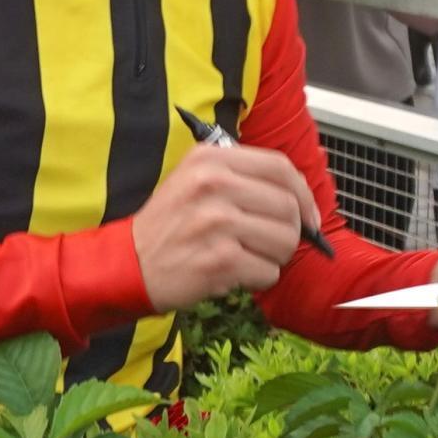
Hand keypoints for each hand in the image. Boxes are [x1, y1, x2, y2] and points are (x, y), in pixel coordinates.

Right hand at [131, 144, 320, 310]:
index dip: (303, 194)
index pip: (280, 167)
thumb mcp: (195, 180)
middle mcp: (214, 184)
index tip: (308, 216)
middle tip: (267, 244)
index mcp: (211, 159)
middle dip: (289, 233)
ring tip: (245, 257)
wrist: (128, 264)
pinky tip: (232, 273)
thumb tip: (300, 199)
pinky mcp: (220, 259)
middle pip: (288, 207)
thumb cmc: (169, 225)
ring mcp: (218, 221)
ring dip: (273, 258)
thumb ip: (242, 178)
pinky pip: (268, 272)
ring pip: (285, 241)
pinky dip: (257, 278)